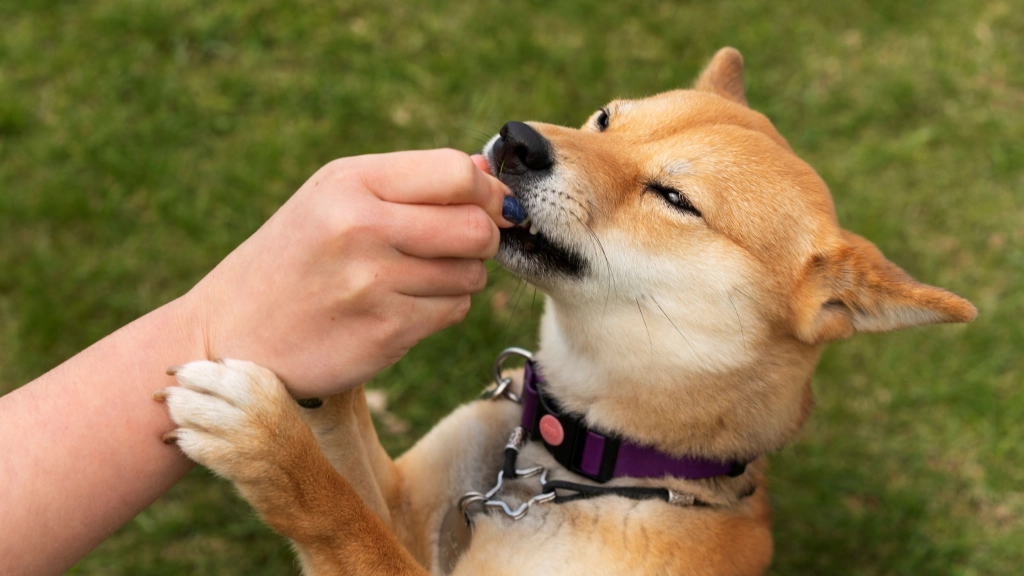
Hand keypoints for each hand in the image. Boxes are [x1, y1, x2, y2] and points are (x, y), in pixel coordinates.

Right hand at [180, 149, 510, 397]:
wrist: (231, 334)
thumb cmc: (295, 259)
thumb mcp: (334, 200)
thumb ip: (410, 183)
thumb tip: (488, 176)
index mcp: (350, 182)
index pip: (456, 173)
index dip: (486, 192)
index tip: (488, 205)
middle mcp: (361, 227)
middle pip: (475, 226)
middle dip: (482, 237)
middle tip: (460, 245)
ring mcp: (373, 283)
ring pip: (471, 273)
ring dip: (460, 277)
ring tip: (416, 278)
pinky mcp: (384, 332)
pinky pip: (454, 311)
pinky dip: (442, 309)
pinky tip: (404, 306)